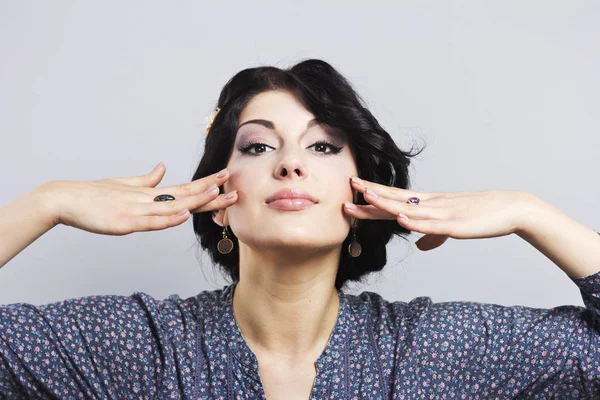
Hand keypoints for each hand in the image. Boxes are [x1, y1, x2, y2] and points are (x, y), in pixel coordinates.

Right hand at [41, 163, 237, 235]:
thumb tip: (163, 168)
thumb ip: (146, 180)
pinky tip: (184, 215)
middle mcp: (147, 199)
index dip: (204, 184)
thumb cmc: (94, 195)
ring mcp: (136, 210)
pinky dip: (168, 218)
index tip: (224, 178)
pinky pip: (151, 222)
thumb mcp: (124, 186)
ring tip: (216, 193)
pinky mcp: (124, 223)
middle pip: (184, 196)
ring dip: (195, 200)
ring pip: (172, 207)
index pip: (183, 188)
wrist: (65, 199)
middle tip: (233, 185)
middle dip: (210, 192)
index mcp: (148, 193)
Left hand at [343, 177, 534, 250]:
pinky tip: (401, 219)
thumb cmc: (480, 215)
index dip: (375, 194)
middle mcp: (432, 204)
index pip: (396, 198)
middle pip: (396, 200)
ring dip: (387, 203)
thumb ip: (432, 236)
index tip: (354, 189)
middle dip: (372, 195)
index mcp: (429, 203)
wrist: (510, 209)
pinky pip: (432, 224)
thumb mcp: (451, 227)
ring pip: (410, 209)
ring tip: (366, 197)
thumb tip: (419, 247)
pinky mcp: (456, 225)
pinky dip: (416, 222)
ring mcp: (443, 213)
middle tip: (349, 187)